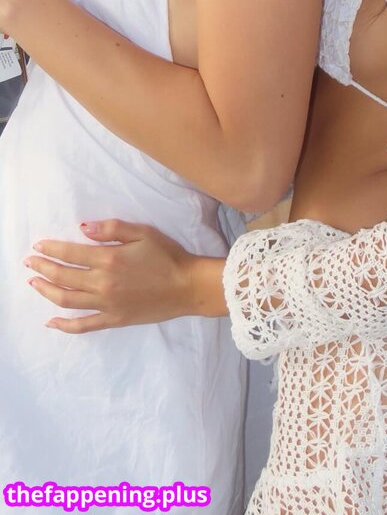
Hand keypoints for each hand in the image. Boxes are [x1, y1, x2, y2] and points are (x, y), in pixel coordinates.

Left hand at [25, 219, 199, 332]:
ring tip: (34, 283)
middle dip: (43, 268)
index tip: (38, 246)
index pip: (71, 254)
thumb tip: (82, 228)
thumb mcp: (143, 233)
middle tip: (29, 262)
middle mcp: (102, 283)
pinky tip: (51, 321)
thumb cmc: (168, 256)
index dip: (51, 249)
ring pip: (67, 300)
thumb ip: (112, 229)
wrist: (188, 286)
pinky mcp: (113, 319)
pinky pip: (83, 325)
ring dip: (47, 291)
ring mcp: (106, 304)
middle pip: (63, 276)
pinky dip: (64, 325)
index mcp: (109, 259)